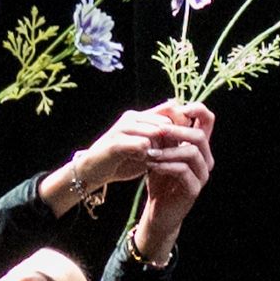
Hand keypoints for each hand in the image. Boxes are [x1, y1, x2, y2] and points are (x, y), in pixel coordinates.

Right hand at [64, 103, 187, 196]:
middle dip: (172, 141)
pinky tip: (145, 164)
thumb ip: (162, 141)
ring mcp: (123, 128)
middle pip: (165, 122)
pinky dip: (148, 157)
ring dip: (160, 150)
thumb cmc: (122, 160)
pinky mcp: (116, 142)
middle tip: (171, 156)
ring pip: (156, 133)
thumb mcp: (146, 149)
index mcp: (140, 116)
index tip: (184, 145)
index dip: (181, 126)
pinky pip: (142, 145)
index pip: (170, 110)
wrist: (93, 170)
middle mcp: (132, 117)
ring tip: (158, 161)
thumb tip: (186, 136)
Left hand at [132, 104, 214, 263]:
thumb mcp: (161, 152)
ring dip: (168, 150)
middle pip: (200, 135)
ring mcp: (202, 175)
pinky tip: (151, 166)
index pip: (208, 121)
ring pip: (192, 152)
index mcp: (199, 147)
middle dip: (176, 131)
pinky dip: (166, 166)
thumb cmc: (160, 179)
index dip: (198, 109)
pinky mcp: (194, 190)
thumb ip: (165, 135)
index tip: (179, 108)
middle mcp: (205, 159)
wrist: (158, 210)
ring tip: (149, 153)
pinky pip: (183, 171)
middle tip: (156, 131)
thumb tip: (166, 106)